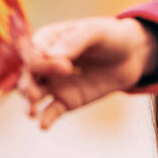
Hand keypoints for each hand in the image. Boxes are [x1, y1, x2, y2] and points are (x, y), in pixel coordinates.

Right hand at [16, 16, 155, 129]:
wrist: (131, 55)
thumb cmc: (110, 36)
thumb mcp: (96, 32)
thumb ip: (75, 41)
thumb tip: (52, 55)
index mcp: (48, 40)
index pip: (33, 53)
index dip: (42, 62)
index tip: (66, 67)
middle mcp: (45, 62)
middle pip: (27, 75)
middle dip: (27, 85)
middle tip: (34, 94)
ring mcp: (54, 83)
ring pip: (33, 94)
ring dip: (28, 103)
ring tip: (31, 113)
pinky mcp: (66, 100)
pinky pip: (51, 111)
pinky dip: (45, 118)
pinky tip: (43, 125)